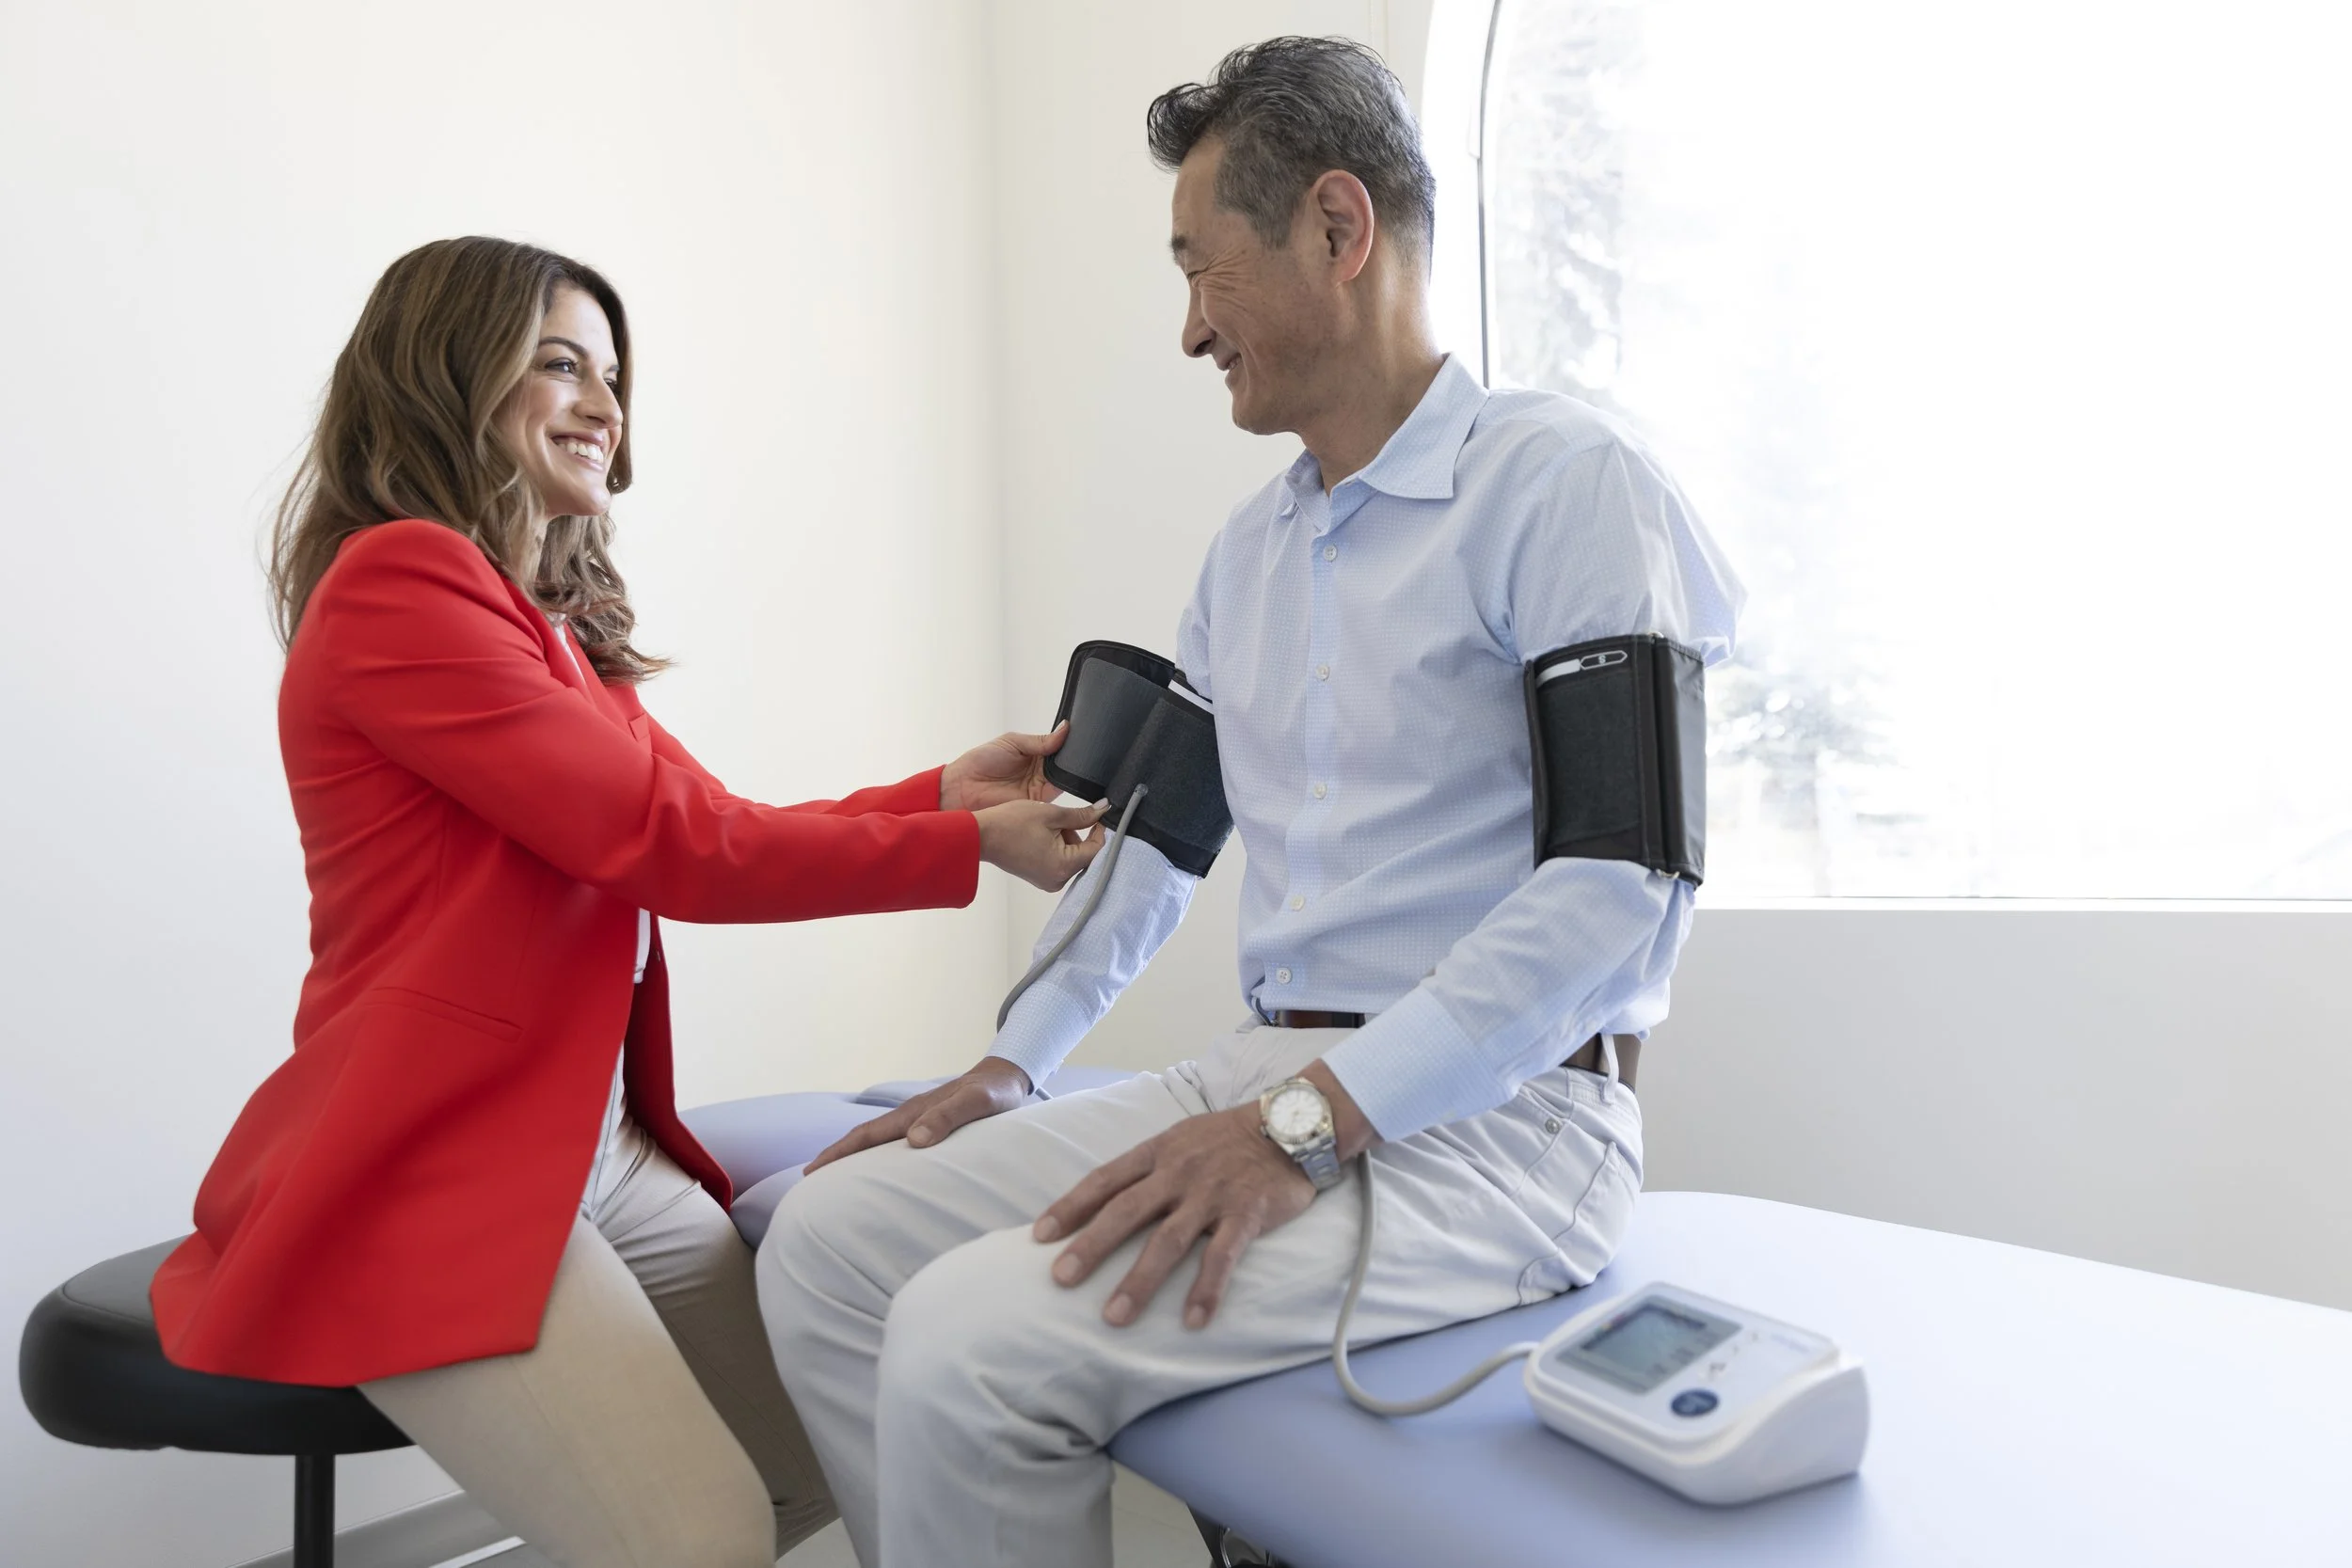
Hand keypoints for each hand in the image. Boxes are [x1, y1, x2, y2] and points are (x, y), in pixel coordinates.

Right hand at [803, 1057, 1034, 1173]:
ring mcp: (917, 1119)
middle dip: (835, 1158)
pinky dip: (877, 1157)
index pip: (866, 1135)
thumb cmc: (995, 1092)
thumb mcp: (978, 1103)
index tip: (812, 1172)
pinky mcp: (930, 1124)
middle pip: (863, 1139)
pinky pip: (894, 1143)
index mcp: (912, 1112)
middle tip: (810, 1182)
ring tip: (835, 1180)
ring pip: (877, 1141)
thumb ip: (949, 1117)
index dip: (838, 1153)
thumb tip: (914, 1139)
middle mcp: (909, 1115)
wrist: (1008, 1077)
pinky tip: (880, 1171)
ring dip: (854, 1158)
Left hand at [942, 722, 1070, 811]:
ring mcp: (1039, 787)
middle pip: (1064, 764)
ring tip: (1068, 762)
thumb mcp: (1012, 742)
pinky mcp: (1037, 803)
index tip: (1079, 736)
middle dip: (1070, 758)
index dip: (1068, 743)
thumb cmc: (980, 762)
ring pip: (1064, 779)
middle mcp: (1039, 771)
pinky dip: (1061, 786)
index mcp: (1034, 754)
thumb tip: (1064, 729)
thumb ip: (1039, 740)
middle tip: (1075, 751)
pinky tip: (1062, 777)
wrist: (963, 786)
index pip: (1058, 748)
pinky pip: (1056, 795)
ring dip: (1067, 771)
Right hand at [976, 798, 1106, 890]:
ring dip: (1066, 838)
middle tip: (1060, 818)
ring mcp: (1047, 881)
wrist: (981, 835)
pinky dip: (1056, 846)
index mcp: (1063, 867)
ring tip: (1046, 825)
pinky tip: (1041, 834)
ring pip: (1071, 856)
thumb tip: (1103, 810)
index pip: (1096, 849)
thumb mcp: (1051, 814)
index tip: (1096, 814)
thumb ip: (1081, 815)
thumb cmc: (1010, 824)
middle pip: (1083, 854)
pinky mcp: (1039, 877)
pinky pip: (1058, 861)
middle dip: (1077, 833)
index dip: (1098, 829)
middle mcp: (1057, 880)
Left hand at [1031, 1105, 1314, 1330]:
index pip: (1104, 1180)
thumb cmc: (1230, 1137)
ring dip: (1139, 1281)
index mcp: (1158, 1152)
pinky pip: (1222, 1257)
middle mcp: (1178, 1173)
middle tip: (1060, 1279)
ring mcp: (1211, 1195)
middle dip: (1091, 1247)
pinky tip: (1193, 1320)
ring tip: (1115, 1317)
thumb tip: (1109, 1199)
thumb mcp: (1181, 1138)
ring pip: (1167, 1241)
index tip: (1039, 1236)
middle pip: (1125, 1212)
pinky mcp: (1246, 1215)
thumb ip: (1149, 1167)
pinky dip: (1207, 1290)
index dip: (1070, 1207)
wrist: (1291, 1125)